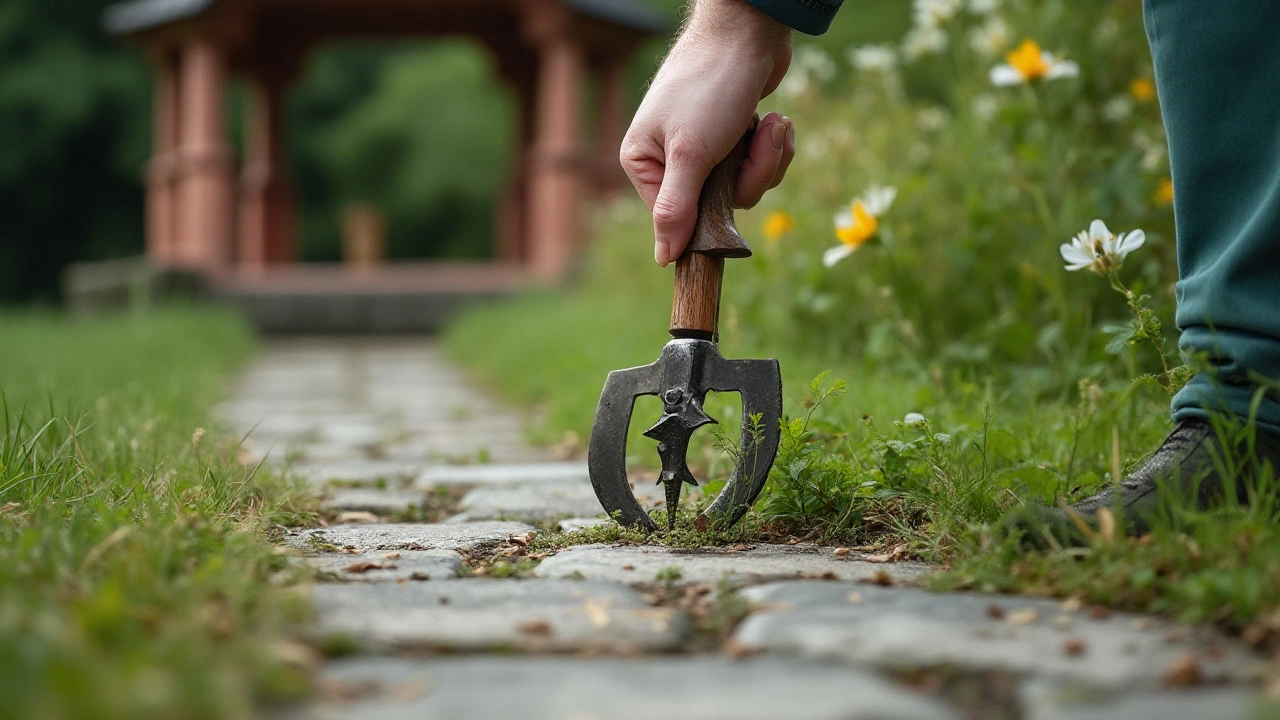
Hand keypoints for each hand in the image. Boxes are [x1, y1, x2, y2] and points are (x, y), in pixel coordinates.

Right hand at [621, 0, 795, 265]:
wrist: (747, 30)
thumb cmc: (709, 86)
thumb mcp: (689, 154)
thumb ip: (676, 210)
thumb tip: (663, 258)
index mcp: (645, 163)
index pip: (676, 221)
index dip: (709, 214)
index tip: (732, 191)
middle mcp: (670, 160)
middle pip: (717, 207)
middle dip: (749, 175)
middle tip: (756, 141)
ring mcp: (705, 149)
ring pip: (744, 187)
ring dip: (766, 158)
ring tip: (770, 123)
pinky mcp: (734, 137)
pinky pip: (758, 166)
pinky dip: (772, 146)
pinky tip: (774, 119)